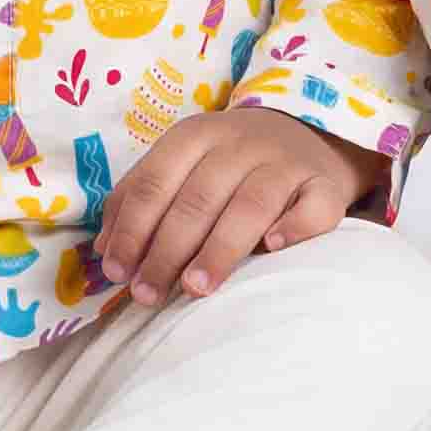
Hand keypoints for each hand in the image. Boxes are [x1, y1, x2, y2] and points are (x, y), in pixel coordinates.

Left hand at [93, 107, 377, 307]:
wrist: (309, 135)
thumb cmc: (230, 164)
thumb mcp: (181, 164)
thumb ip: (139, 199)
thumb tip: (104, 253)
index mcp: (196, 135)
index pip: (155, 181)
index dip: (132, 229)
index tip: (117, 273)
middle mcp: (241, 143)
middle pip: (198, 198)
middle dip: (166, 250)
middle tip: (148, 295)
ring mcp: (286, 163)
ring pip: (251, 204)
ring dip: (220, 248)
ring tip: (196, 288)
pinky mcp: (326, 185)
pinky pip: (313, 207)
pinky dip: (294, 228)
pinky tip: (273, 249)